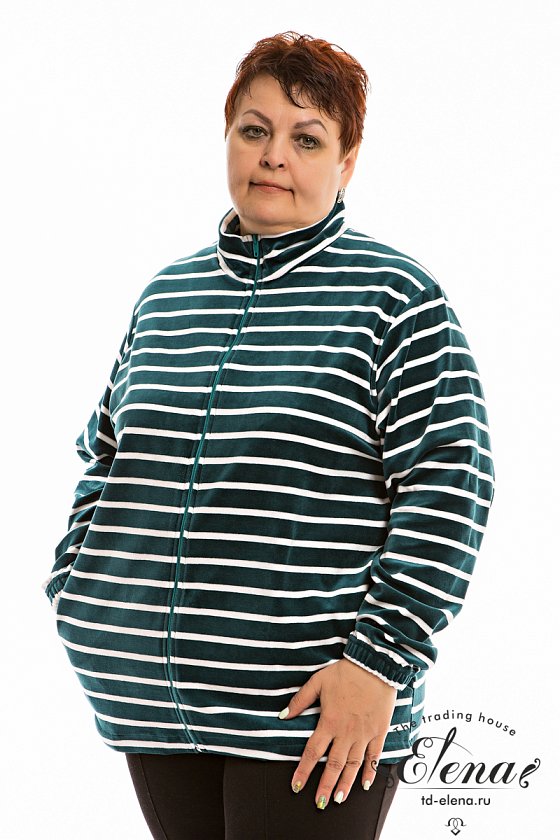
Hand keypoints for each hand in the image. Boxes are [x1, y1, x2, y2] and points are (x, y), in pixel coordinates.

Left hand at [279, 658, 396, 808]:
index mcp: (329, 722)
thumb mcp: (317, 682)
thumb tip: (283, 715)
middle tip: (319, 803)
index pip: (313, 752)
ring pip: (353, 765)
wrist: (374, 666)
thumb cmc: (345, 672)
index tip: (296, 786)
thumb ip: (300, 700)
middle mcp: (346, 733)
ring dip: (345, 784)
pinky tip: (364, 784)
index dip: (303, 770)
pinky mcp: (379, 732)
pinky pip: (374, 756)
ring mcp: (364, 734)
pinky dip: (369, 771)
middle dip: (325, 786)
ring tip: (338, 799)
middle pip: (334, 765)